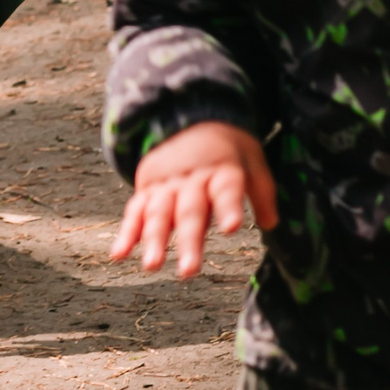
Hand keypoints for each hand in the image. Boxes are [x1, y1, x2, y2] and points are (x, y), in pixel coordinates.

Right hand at [110, 121, 277, 278]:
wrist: (188, 117)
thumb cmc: (227, 149)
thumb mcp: (252, 160)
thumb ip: (262, 191)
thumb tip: (271, 224)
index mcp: (221, 170)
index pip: (226, 190)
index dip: (228, 208)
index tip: (231, 228)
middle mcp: (191, 178)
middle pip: (190, 211)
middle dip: (188, 241)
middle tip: (188, 271)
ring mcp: (166, 184)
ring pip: (159, 213)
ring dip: (154, 240)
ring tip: (152, 266)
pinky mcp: (146, 188)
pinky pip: (135, 211)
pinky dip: (126, 233)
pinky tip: (118, 254)